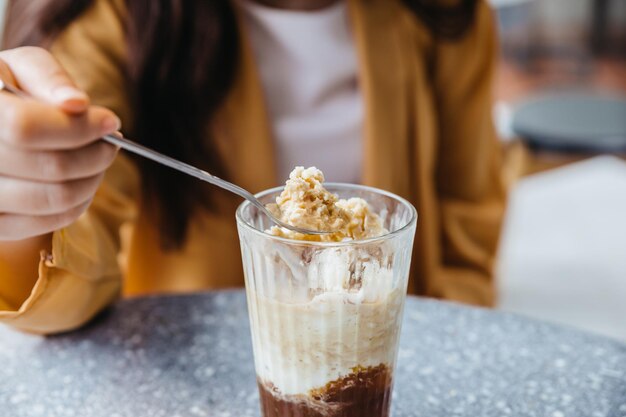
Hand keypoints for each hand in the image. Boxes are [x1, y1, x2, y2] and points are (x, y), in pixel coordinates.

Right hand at [0, 47, 120, 240]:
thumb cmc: (8, 91)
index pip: (26, 128)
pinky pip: (49, 223)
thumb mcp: (22, 68)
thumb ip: (49, 78)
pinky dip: (78, 203)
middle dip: (95, 154)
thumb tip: (77, 103)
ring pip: (55, 198)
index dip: (78, 128)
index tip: (111, 121)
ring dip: (92, 179)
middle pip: (50, 167)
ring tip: (98, 159)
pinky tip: (82, 181)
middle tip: (110, 143)